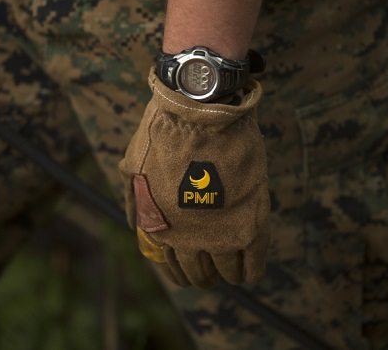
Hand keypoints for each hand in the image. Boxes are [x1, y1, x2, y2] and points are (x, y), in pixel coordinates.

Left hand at [118, 68, 269, 287]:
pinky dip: (252, 270)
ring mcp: (221, 233)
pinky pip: (253, 260)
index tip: (189, 270)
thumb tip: (135, 224)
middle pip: (199, 273)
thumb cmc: (163, 133)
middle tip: (213, 270)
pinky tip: (251, 272)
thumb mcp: (133, 168)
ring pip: (227, 270)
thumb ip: (134, 201)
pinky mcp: (250, 222)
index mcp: (160, 227)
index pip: (172, 267)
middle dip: (206, 275)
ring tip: (233, 271)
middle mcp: (188, 238)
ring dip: (229, 274)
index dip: (182, 273)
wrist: (200, 112)